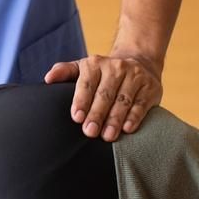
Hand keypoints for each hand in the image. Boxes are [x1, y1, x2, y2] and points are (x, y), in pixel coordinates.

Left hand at [44, 54, 162, 141]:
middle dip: (97, 114)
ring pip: (123, 100)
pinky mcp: (150, 88)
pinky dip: (134, 117)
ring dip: (115, 119)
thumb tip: (48, 79)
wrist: (139, 62)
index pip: (87, 83)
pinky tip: (127, 129)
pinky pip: (141, 104)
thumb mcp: (83, 68)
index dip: (81, 101)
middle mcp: (116, 67)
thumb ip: (65, 72)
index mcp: (95, 64)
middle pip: (105, 94)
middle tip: (90, 132)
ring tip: (107, 136)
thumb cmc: (102, 73)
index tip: (77, 118)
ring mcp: (135, 76)